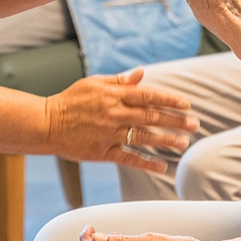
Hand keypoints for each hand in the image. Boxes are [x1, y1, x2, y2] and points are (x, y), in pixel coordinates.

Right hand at [46, 67, 197, 173]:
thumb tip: (141, 74)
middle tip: (194, 124)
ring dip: (166, 141)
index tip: (187, 104)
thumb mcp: (94, 83)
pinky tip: (163, 166)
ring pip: (143, 138)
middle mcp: (114, 114)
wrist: (46, 123)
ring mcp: (109, 134)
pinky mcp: (102, 152)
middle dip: (176, 120)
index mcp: (114, 95)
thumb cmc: (71, 100)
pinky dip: (147, 163)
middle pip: (151, 117)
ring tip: (184, 143)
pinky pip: (128, 159)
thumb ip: (120, 81)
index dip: (170, 99)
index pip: (148, 95)